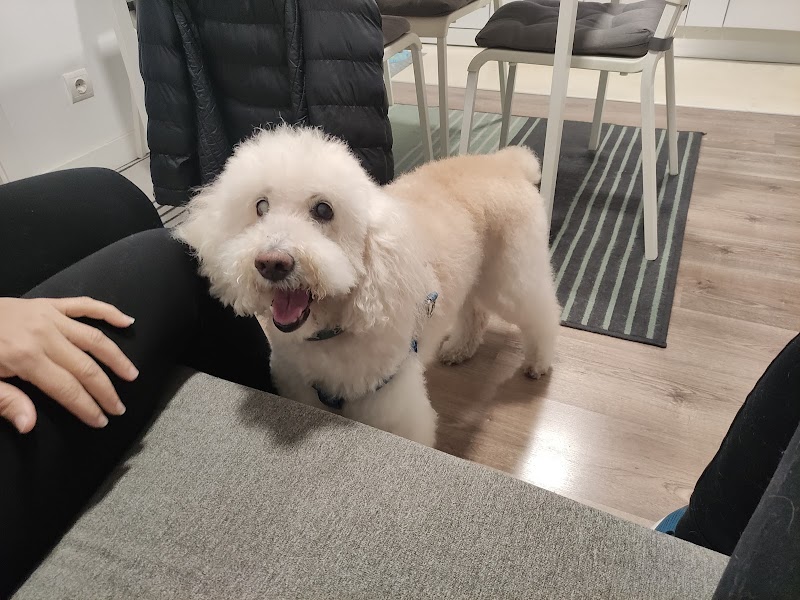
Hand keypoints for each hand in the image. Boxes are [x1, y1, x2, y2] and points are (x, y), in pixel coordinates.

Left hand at [0, 297, 138, 432]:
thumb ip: (4, 402)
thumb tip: (30, 425)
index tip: (101, 421)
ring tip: (132, 375)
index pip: (67, 388)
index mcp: (25, 357)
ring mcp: (48, 316)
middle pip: (86, 367)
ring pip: (94, 338)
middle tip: (119, 408)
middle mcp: (44, 334)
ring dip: (116, 358)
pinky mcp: (48, 304)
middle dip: (106, 390)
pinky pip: (84, 305)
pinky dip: (108, 312)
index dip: (87, 407)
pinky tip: (127, 322)